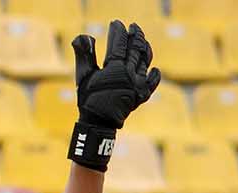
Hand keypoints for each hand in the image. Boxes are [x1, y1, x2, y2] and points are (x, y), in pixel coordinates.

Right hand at [68, 20, 158, 170]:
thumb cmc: (88, 98)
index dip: (118, 31)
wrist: (99, 122)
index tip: (116, 23)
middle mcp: (130, 75)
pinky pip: (152, 83)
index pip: (119, 44)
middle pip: (135, 50)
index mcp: (115, 69)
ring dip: (145, 49)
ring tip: (143, 40)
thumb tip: (86, 36)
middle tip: (134, 27)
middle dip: (135, 36)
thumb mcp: (83, 75)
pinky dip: (154, 75)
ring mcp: (138, 86)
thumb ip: (84, 54)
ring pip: (146, 62)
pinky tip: (154, 69)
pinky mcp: (142, 96)